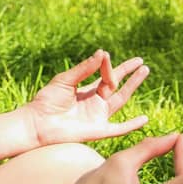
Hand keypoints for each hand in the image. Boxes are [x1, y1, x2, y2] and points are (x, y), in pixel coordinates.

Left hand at [25, 49, 149, 148]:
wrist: (37, 123)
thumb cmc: (47, 101)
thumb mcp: (66, 80)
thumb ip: (85, 69)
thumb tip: (102, 53)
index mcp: (87, 90)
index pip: (105, 76)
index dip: (108, 66)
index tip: (107, 55)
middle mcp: (95, 102)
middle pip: (117, 86)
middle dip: (130, 74)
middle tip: (142, 62)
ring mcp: (98, 116)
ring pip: (121, 100)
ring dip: (133, 86)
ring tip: (144, 71)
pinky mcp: (99, 130)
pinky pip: (119, 129)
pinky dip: (132, 125)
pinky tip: (145, 119)